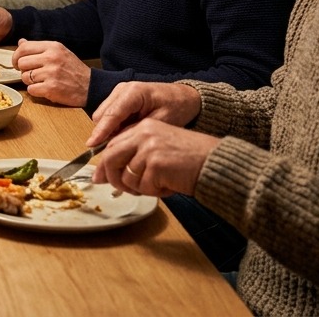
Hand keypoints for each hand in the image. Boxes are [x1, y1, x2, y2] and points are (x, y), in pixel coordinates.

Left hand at [11, 39, 90, 106]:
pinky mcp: (51, 88)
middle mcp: (51, 58)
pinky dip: (35, 91)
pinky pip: (31, 90)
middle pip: (22, 63)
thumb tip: (21, 42)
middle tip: (31, 74)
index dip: (16, 56)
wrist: (90, 86)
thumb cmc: (72, 69)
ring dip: (30, 82)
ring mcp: (51, 73)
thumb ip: (39, 48)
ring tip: (42, 81)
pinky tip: (45, 89)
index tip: (18, 63)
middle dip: (23, 70)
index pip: (24, 48)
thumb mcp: (59, 52)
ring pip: (25, 77)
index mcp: (53, 47)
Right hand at [89, 81, 202, 145]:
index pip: (112, 114)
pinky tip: (125, 134)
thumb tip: (118, 142)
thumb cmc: (176, 107)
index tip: (91, 145)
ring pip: (102, 115)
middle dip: (104, 133)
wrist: (183, 97)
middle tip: (114, 150)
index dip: (101, 131)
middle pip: (102, 114)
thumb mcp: (161, 121)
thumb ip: (138, 130)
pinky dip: (112, 126)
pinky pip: (108, 114)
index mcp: (134, 92)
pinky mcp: (118, 97)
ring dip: (108, 130)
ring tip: (123, 142)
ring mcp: (118, 92)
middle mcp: (122, 89)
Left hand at [93, 118, 219, 196]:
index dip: (105, 165)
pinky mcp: (156, 164)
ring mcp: (149, 147)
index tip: (100, 178)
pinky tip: (170, 186)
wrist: (218, 163)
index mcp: (144, 127)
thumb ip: (134, 157)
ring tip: (159, 185)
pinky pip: (143, 186)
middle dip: (114, 179)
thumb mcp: (160, 150)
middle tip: (122, 190)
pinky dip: (155, 192)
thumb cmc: (192, 160)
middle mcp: (144, 133)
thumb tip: (104, 176)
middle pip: (110, 158)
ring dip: (140, 188)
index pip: (112, 145)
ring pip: (126, 177)